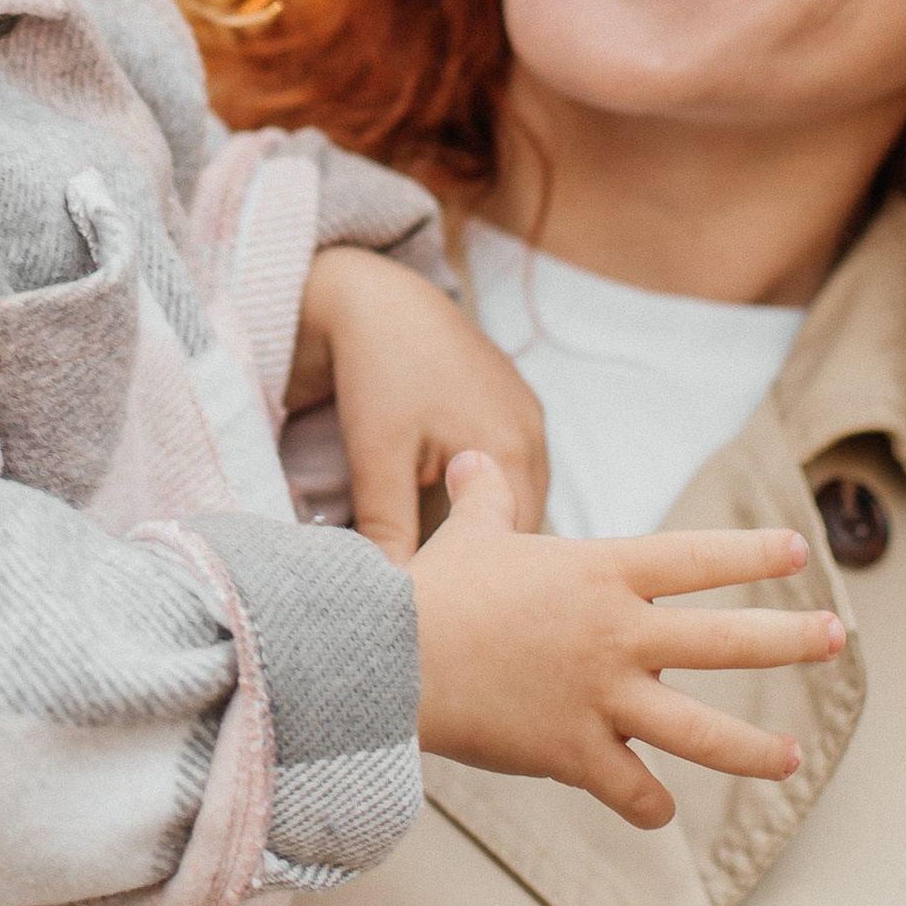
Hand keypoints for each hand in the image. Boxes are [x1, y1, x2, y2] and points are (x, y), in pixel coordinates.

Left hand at [289, 249, 548, 566]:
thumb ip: (390, 529)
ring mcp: (528, 417)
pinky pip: (515, 469)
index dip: (488, 584)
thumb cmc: (374, 372)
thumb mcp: (378, 456)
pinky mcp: (514, 404)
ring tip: (455, 561)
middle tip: (454, 595)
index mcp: (510, 450)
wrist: (373, 297)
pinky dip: (491, 496)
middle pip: (526, 526)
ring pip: (522, 499)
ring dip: (494, 527)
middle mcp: (532, 434)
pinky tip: (456, 510)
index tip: (456, 608)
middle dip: (495, 562)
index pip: (517, 548)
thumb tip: (393, 595)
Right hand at [412, 452, 844, 828]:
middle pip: (726, 639)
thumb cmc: (432, 591)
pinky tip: (657, 808)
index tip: (799, 549)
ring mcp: (603, 699)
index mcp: (600, 574)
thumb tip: (471, 458)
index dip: (752, 551)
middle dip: (791, 639)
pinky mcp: (577, 754)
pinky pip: (633, 791)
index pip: (696, 557)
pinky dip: (648, 804)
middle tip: (837, 638)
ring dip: (756, 749)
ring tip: (793, 758)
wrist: (391, 658)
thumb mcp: (469, 534)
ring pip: (703, 731)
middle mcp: (617, 635)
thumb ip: (487, 499)